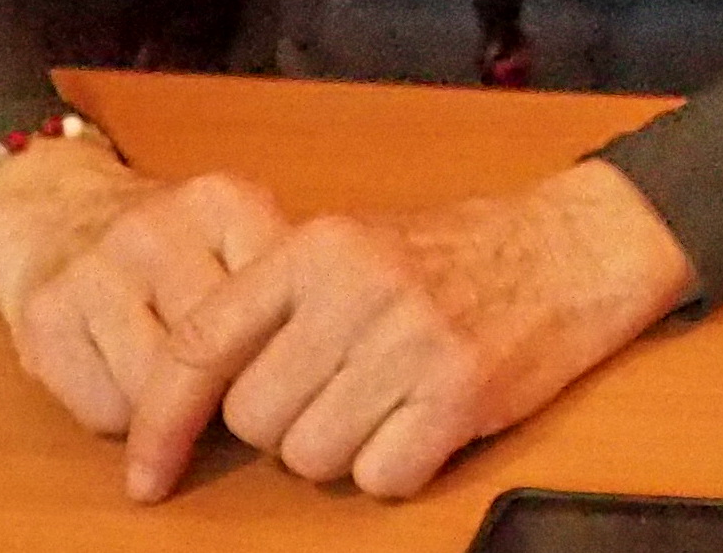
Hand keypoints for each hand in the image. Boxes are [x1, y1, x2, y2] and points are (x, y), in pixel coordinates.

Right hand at [0, 140, 290, 445]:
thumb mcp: (238, 236)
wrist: (55, 213)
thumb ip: (282, 287)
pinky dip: (122, 419)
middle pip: (215, 353)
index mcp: (223, 204)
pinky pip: (105, 410)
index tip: (287, 375)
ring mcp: (94, 270)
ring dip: (171, 412)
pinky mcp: (43, 318)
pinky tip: (120, 380)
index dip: (285, 355)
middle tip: (223, 385)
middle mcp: (155, 229)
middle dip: (227, 388)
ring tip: (170, 379)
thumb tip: (316, 376)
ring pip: (159, 390)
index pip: (277, 307)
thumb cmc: (170, 246)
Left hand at [119, 159, 696, 502]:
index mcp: (317, 247)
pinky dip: (397, 466)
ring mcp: (412, 342)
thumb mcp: (356, 244)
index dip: (160, 422)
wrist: (576, 246)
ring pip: (313, 458)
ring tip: (389, 400)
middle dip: (286, 427)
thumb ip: (278, 303)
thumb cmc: (457, 254)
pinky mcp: (461, 394)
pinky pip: (381, 477)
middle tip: (338, 392)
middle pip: (257, 420)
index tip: (146, 476)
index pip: (200, 346)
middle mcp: (358, 289)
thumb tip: (195, 398)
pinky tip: (425, 422)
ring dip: (343, 449)